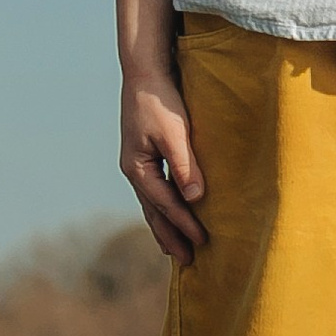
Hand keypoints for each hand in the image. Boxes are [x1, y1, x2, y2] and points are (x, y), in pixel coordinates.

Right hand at [122, 67, 206, 264]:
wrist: (145, 74)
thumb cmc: (161, 101)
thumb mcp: (175, 133)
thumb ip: (185, 166)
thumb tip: (195, 199)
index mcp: (138, 168)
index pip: (164, 204)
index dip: (184, 224)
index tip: (202, 242)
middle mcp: (134, 171)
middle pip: (153, 212)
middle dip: (170, 237)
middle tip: (188, 261)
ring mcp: (136, 165)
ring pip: (151, 205)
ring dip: (165, 227)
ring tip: (176, 250)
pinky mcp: (144, 158)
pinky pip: (154, 192)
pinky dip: (163, 209)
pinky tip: (170, 215)